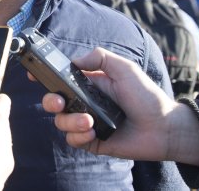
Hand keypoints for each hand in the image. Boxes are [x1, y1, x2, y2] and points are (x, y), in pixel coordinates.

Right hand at [39, 47, 198, 165]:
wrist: (164, 128)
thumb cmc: (147, 96)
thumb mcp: (126, 69)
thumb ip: (100, 58)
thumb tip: (75, 60)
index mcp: (90, 83)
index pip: (62, 78)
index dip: (46, 76)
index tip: (34, 74)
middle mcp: (86, 102)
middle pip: (54, 101)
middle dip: (50, 101)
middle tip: (59, 102)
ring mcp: (88, 122)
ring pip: (61, 121)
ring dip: (70, 121)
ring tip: (90, 121)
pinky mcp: (93, 141)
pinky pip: (73, 140)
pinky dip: (79, 136)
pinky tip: (93, 132)